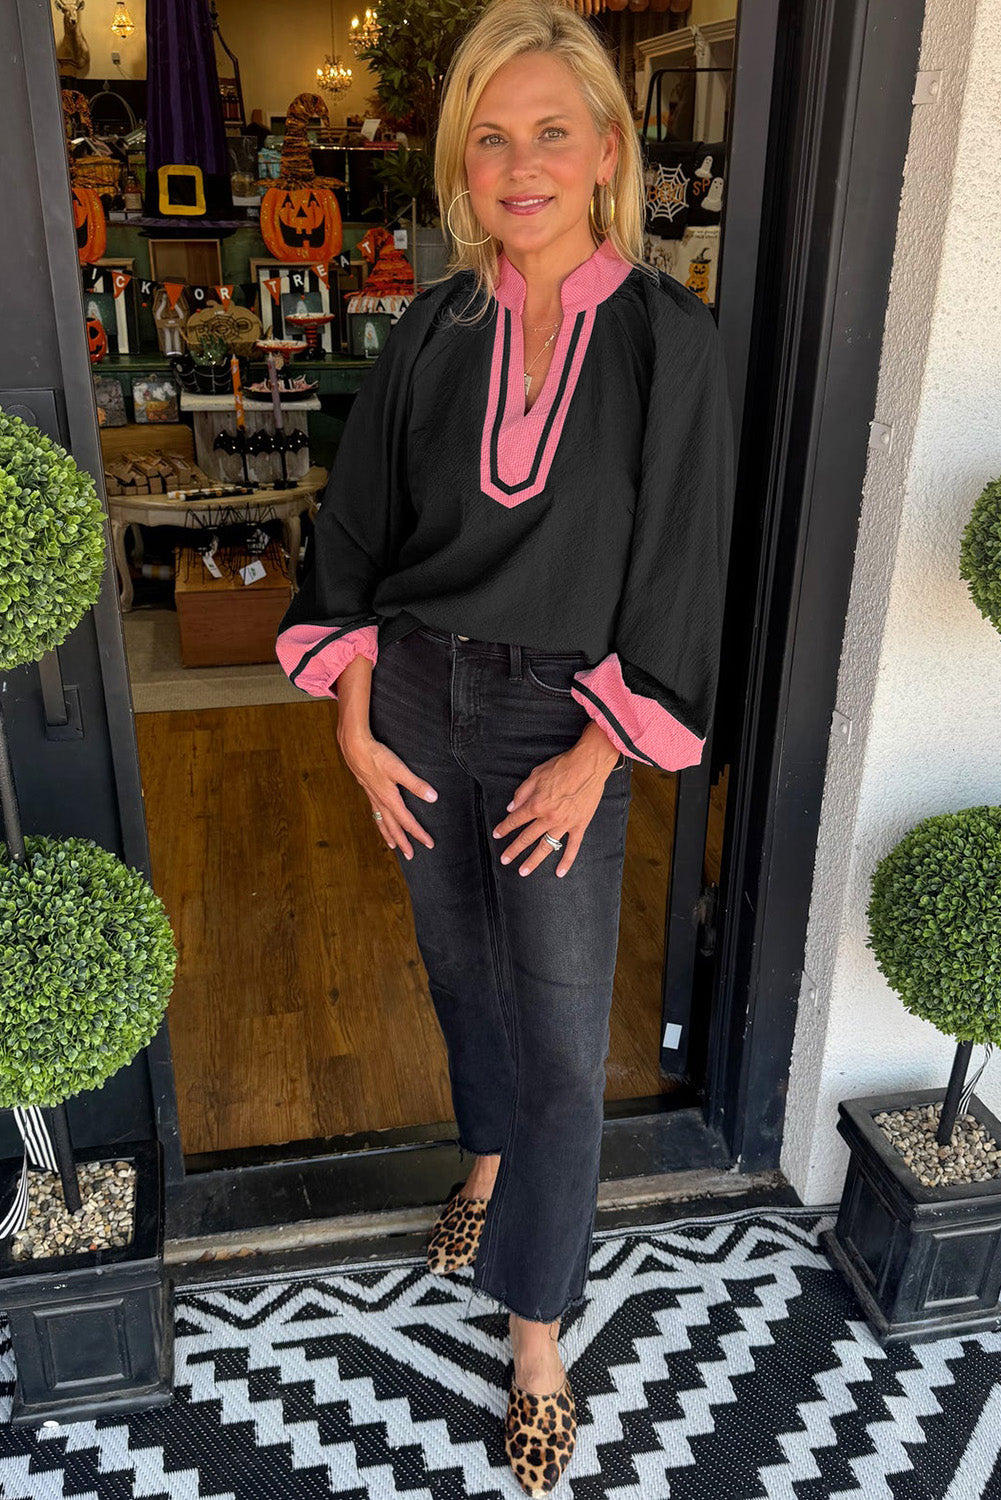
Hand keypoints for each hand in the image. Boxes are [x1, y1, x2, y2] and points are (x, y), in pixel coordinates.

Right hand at [339, 730, 437, 859]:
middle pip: (393, 827)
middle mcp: (380, 801)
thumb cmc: (376, 756)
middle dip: (403, 842)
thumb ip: (416, 784)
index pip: (408, 822)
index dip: (419, 834)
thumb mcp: (399, 770)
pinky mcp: (368, 789)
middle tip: (410, 856)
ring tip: (393, 846)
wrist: (354, 747)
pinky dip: (379, 821)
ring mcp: (372, 796)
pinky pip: (375, 812)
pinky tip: (380, 819)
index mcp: (390, 799)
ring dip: (388, 835)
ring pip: (381, 822)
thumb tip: (433, 798)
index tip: (429, 844)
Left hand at [492, 730, 619, 877]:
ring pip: (546, 847)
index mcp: (536, 804)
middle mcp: (548, 817)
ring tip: (523, 871)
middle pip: (527, 837)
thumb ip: (522, 793)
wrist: (588, 764)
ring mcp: (565, 824)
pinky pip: (572, 847)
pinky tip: (559, 872)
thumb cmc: (562, 766)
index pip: (515, 820)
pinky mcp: (580, 825)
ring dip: (533, 861)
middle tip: (504, 860)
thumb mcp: (536, 775)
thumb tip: (511, 808)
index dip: (504, 828)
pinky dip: (567, 861)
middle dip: (513, 850)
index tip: (496, 835)